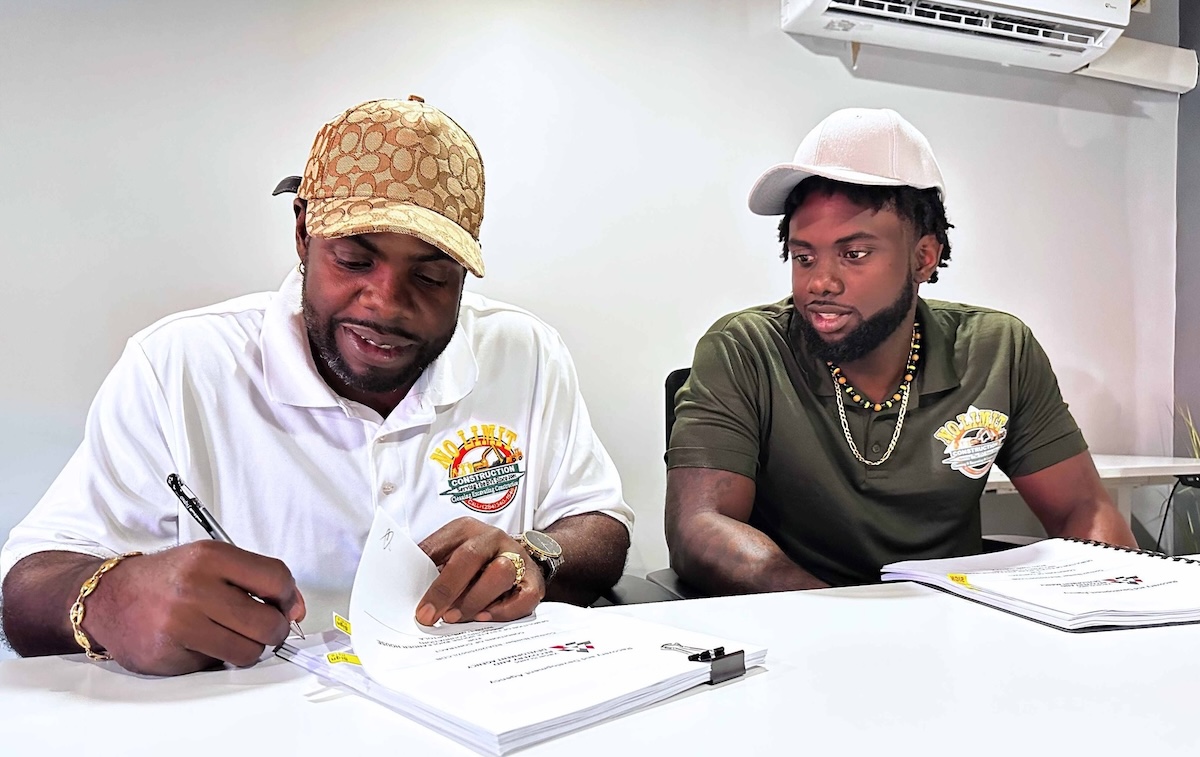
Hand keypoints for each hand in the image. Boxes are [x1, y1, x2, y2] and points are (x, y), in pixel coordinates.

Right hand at [83, 541, 304, 675]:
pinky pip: (216, 665)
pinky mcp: (169, 654)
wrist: (109, 598)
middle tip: (263, 628)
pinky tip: (199, 643)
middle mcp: (195, 587)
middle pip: (269, 623)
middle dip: (274, 630)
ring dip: (249, 649)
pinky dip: (215, 658)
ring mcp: (180, 623)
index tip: (286, 605)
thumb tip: (297, 609)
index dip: (289, 598)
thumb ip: (257, 580)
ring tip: (233, 637)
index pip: (277, 578)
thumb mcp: (212, 562)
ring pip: (248, 651)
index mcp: (211, 557)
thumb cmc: (168, 578)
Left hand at [416, 517, 544, 624]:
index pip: (442, 549)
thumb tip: (406, 595)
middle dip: (448, 589)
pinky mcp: (533, 579)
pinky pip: (525, 596)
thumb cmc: (475, 561)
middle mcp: (493, 538)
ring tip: (457, 618)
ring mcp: (516, 557)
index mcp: (466, 529)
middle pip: (471, 556)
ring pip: (501, 572)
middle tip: (433, 617)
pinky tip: (485, 617)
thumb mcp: (449, 554)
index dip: (430, 581)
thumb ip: (429, 569)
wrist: (517, 555)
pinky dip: (504, 610)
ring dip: (476, 599)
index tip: (421, 609)